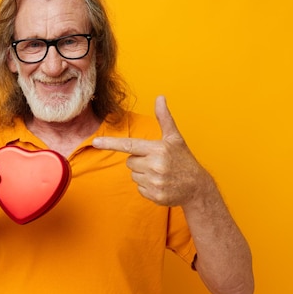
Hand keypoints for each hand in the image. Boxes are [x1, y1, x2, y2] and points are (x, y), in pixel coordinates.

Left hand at [92, 95, 209, 206]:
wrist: (197, 187)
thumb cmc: (183, 159)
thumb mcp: (175, 138)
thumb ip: (164, 118)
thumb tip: (160, 97)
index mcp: (158, 149)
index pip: (129, 145)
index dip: (110, 143)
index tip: (95, 142)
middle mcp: (155, 165)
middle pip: (130, 162)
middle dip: (140, 161)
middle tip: (157, 162)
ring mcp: (155, 182)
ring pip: (133, 176)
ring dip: (143, 175)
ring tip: (160, 174)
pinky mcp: (155, 196)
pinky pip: (139, 189)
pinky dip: (147, 187)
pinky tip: (161, 184)